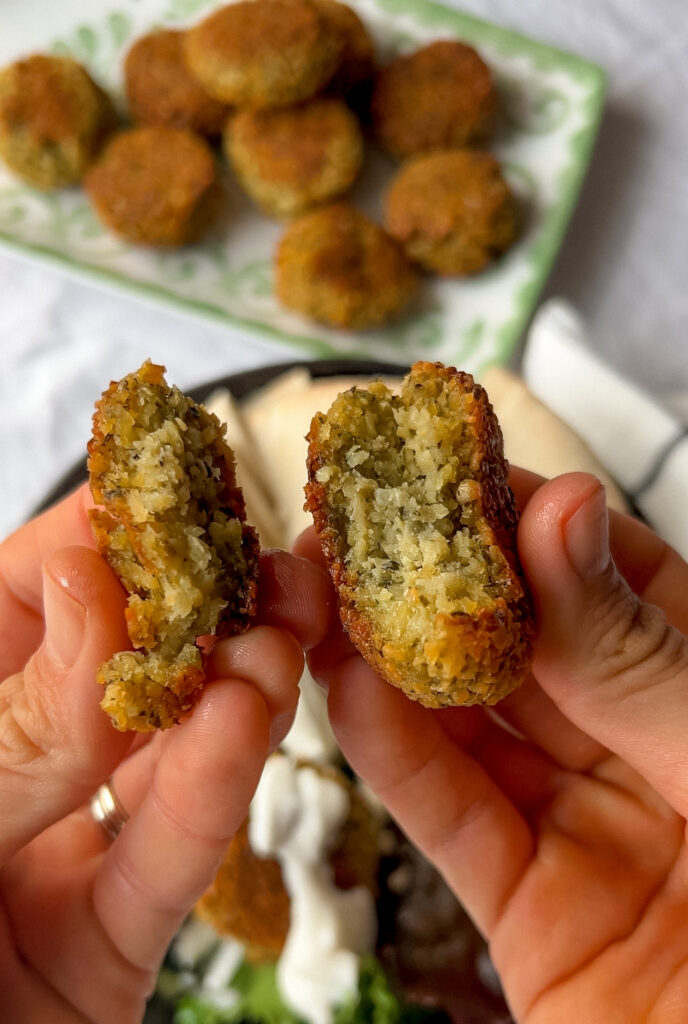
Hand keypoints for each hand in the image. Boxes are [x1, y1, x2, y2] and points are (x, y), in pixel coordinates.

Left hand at [0, 485, 332, 1023]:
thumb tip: (89, 576)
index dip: (102, 540)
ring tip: (275, 649)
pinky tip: (243, 733)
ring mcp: (60, 855)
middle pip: (118, 670)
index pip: (28, 592)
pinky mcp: (109, 947)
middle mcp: (12, 768)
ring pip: (161, 761)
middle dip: (198, 616)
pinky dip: (207, 800)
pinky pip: (163, 870)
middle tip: (268, 574)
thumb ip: (13, 723)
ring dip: (230, 698)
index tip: (176, 498)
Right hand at [296, 470, 687, 1023]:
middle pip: (524, 644)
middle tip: (356, 529)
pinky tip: (350, 696)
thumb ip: (636, 654)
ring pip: (473, 724)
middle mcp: (643, 744)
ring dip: (394, 662)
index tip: (444, 470)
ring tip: (327, 599)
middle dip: (435, 585)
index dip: (522, 517)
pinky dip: (397, 758)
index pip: (606, 572)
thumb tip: (564, 508)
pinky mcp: (530, 909)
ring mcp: (584, 823)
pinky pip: (455, 821)